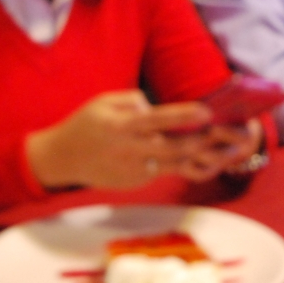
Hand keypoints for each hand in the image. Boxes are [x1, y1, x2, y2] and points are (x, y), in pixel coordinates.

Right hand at [28, 90, 215, 188]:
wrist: (63, 158)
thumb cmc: (86, 123)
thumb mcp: (103, 101)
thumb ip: (131, 100)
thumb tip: (153, 107)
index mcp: (122, 125)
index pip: (158, 120)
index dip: (183, 116)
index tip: (206, 112)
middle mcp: (128, 149)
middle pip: (171, 148)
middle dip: (199, 141)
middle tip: (220, 133)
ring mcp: (132, 170)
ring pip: (172, 165)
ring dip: (197, 157)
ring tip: (220, 149)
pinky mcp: (134, 183)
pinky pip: (161, 171)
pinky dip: (177, 164)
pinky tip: (196, 158)